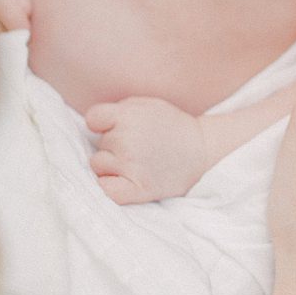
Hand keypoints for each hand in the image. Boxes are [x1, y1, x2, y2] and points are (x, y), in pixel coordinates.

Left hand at [87, 97, 210, 203]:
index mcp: (128, 115)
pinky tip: (123, 180)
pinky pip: (105, 189)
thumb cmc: (172, 126)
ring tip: (135, 161)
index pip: (93, 118)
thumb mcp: (148, 104)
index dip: (100, 123)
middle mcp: (126, 140)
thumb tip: (93, 122)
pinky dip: (109, 186)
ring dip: (110, 165)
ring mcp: (130, 165)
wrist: (202, 151)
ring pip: (97, 165)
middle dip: (112, 145)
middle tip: (136, 146)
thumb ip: (121, 109)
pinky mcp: (137, 189)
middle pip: (98, 143)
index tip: (111, 128)